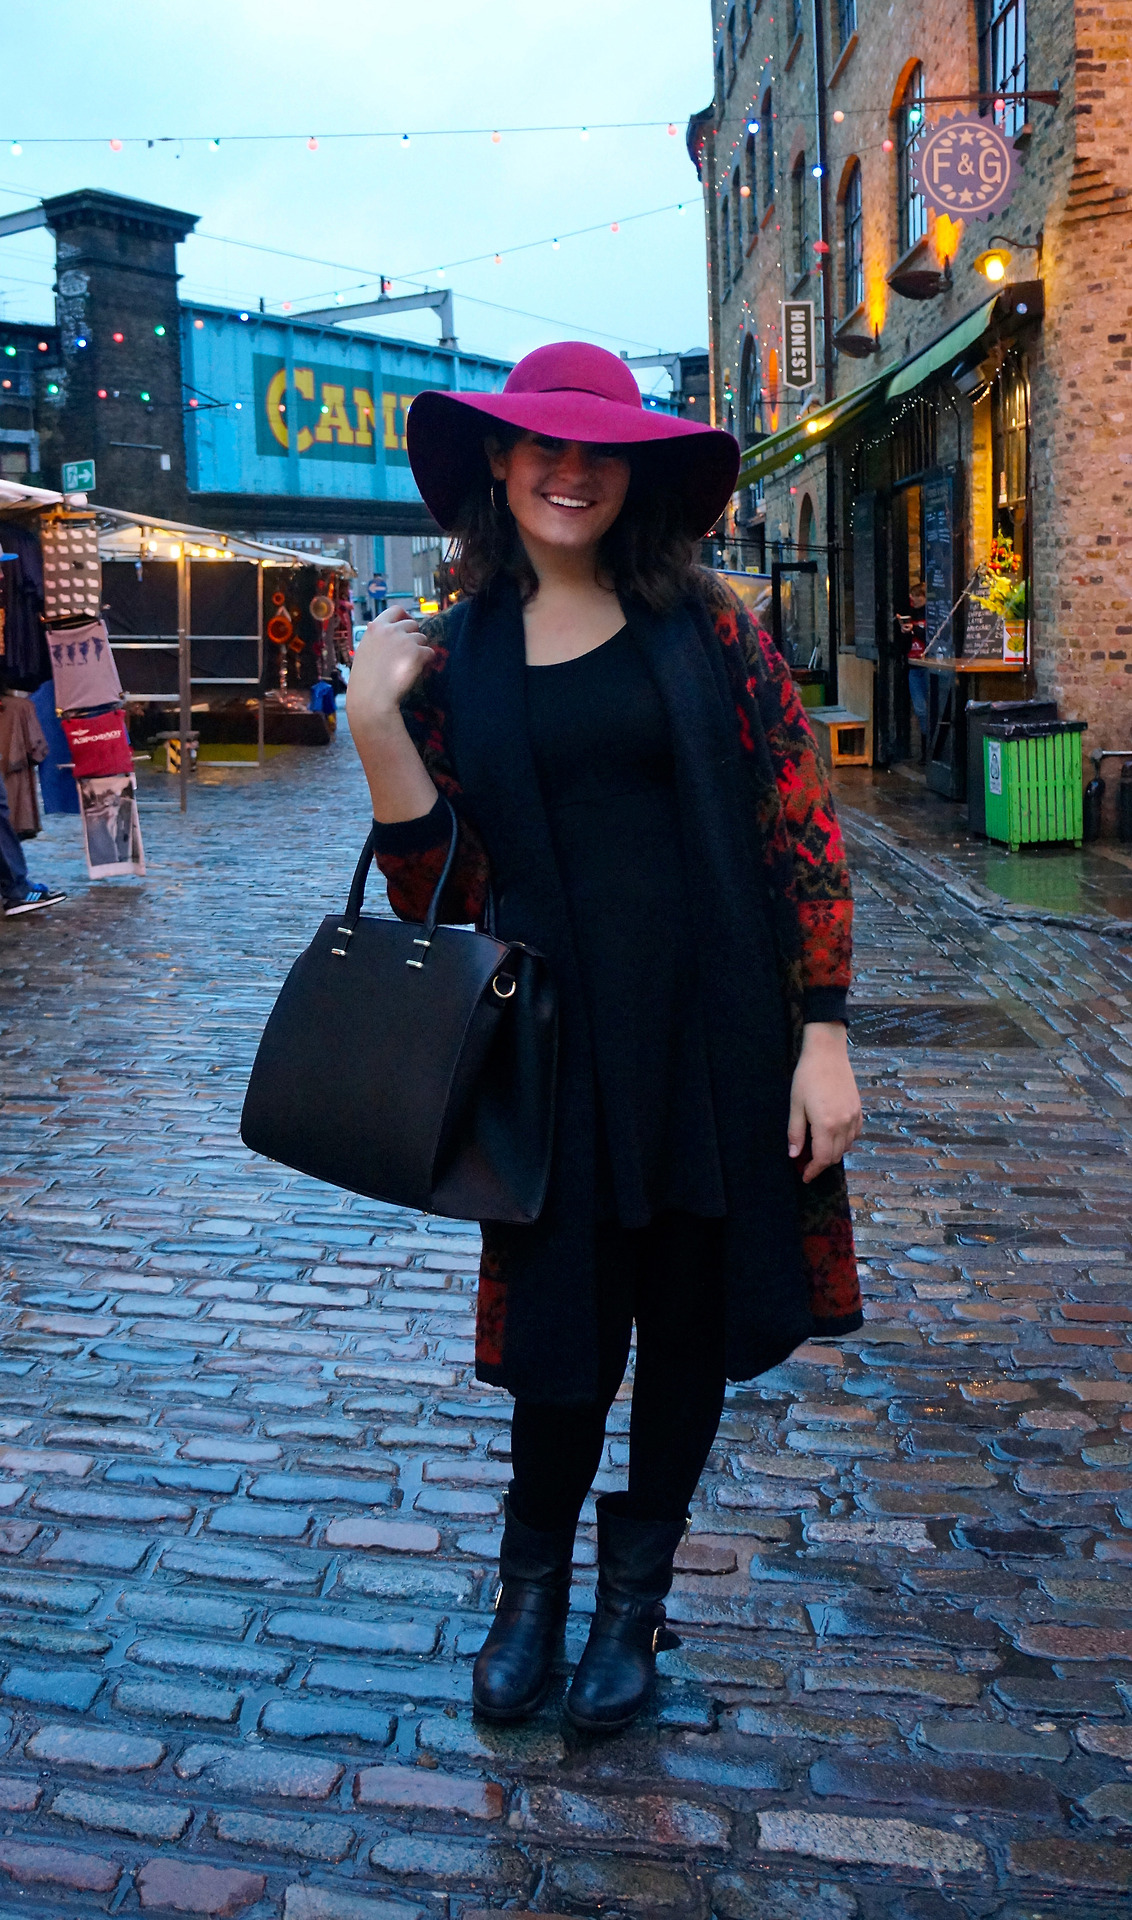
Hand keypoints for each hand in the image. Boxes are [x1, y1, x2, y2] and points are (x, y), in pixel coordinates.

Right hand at [345, 607, 434, 742]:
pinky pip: (430, 652)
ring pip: (422, 638)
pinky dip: (426, 661)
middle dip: (414, 636)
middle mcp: (391, 630)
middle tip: (410, 653)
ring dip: (419, 650)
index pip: (395, 610)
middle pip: (412, 624)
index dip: (405, 616)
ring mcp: (405, 640)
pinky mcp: (417, 653)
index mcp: (375, 628)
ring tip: (409, 666)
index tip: (408, 626)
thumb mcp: (364, 652)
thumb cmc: (364, 682)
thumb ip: (376, 640)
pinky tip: (416, 672)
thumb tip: (384, 633)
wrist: (371, 699)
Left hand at [788, 1022, 862, 1182]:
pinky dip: (844, 1141)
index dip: (813, 1171)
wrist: (828, 1053)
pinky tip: (833, 1136)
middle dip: (821, 1164)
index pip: (821, 1158)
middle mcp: (843, 1124)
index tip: (804, 1176)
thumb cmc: (807, 1076)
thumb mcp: (795, 1104)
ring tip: (817, 1149)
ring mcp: (853, 1117)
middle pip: (835, 1155)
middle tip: (807, 1163)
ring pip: (846, 1147)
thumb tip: (794, 1155)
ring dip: (832, 1153)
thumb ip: (795, 1132)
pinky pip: (855, 1134)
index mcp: (826, 1125)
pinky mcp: (858, 1109)